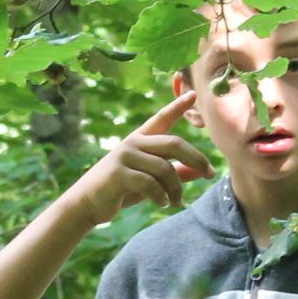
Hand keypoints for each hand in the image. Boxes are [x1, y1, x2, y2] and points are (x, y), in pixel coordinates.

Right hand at [63, 92, 214, 227]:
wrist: (87, 204)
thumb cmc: (121, 191)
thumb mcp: (150, 181)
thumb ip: (174, 174)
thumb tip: (200, 171)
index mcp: (140, 139)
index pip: (162, 119)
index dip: (177, 106)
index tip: (192, 94)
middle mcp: (133, 143)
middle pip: (174, 144)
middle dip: (197, 158)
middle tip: (210, 174)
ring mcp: (124, 156)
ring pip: (165, 168)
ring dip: (176, 188)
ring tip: (177, 202)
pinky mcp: (118, 173)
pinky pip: (150, 184)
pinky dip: (161, 196)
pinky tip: (162, 204)